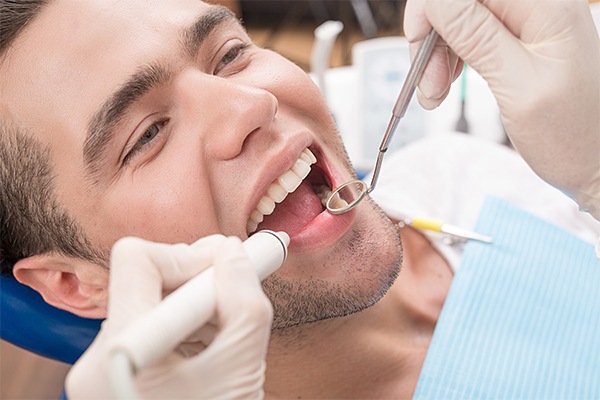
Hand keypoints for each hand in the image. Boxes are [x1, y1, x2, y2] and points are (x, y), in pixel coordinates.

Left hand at [66, 235, 271, 398]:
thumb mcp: (241, 367)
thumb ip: (243, 301)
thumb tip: (233, 253)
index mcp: (119, 354)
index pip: (138, 260)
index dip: (189, 257)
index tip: (229, 270)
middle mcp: (98, 358)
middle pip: (146, 280)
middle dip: (200, 281)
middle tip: (239, 293)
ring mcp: (105, 370)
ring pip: (153, 302)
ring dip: (199, 306)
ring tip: (228, 334)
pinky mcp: (119, 376)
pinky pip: (153, 328)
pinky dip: (189, 327)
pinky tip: (213, 348)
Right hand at [404, 0, 599, 218]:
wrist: (596, 161)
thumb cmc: (572, 134)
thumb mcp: (518, 87)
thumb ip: (478, 38)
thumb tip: (436, 2)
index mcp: (546, 7)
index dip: (432, 10)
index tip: (419, 47)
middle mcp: (538, 6)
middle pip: (461, 3)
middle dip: (434, 38)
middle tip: (429, 84)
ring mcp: (528, 23)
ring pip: (459, 19)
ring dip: (438, 55)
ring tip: (436, 94)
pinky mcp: (518, 41)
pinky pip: (470, 36)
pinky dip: (450, 61)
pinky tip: (445, 86)